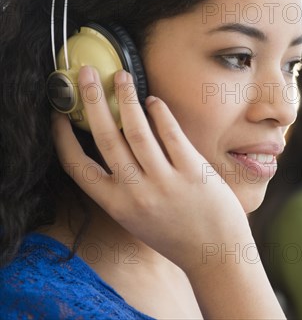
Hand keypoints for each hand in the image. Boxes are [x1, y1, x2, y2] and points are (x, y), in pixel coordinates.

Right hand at [51, 66, 249, 273]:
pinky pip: (171, 134)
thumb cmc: (177, 235)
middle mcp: (136, 192)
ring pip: (136, 130)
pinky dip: (160, 113)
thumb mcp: (137, 218)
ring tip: (122, 76)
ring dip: (126, 98)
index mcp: (117, 205)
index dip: (63, 138)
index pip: (78, 167)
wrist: (215, 254)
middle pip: (105, 137)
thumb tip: (114, 147)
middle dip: (92, 101)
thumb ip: (123, 189)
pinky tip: (154, 101)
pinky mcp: (192, 170)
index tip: (59, 115)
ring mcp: (164, 181)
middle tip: (88, 74)